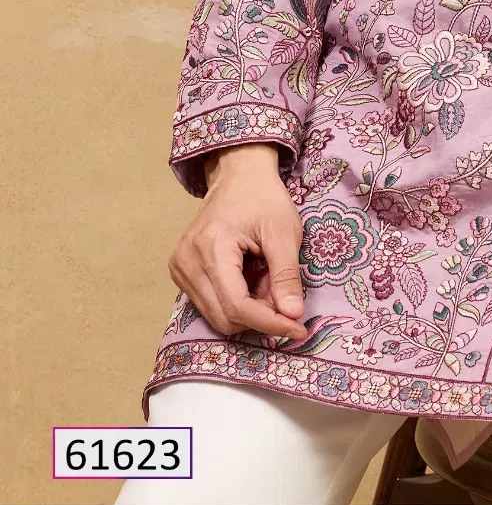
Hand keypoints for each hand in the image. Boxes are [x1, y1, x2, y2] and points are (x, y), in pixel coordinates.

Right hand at [168, 143, 308, 341]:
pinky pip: (210, 304)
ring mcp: (180, 267)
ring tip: (267, 280)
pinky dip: (236, 301)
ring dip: (249, 310)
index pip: (237, 306)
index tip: (298, 329)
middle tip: (285, 297)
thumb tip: (293, 316)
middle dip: (261, 316)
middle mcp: (187, 261)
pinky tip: (251, 279)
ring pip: (217, 315)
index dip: (270, 323)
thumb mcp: (283, 232)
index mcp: (211, 247)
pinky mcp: (181, 271)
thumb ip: (286, 275)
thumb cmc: (263, 197)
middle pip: (224, 317)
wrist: (238, 174)